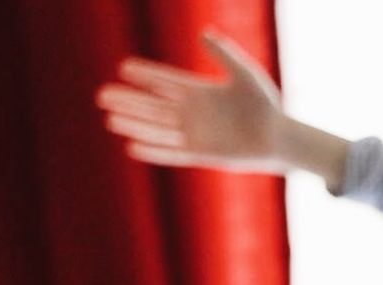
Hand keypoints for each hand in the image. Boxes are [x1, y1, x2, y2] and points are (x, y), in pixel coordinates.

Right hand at [97, 28, 343, 179]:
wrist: (281, 139)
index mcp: (201, 92)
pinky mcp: (203, 154)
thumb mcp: (246, 75)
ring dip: (134, 124)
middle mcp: (194, 113)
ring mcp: (197, 134)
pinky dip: (154, 151)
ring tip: (109, 118)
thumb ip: (225, 54)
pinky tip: (132, 146)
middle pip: (153, 105)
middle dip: (129, 100)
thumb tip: (202, 33)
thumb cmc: (266, 105)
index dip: (145, 75)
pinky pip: (173, 153)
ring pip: (158, 129)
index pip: (165, 81)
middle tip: (101, 96)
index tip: (123, 67)